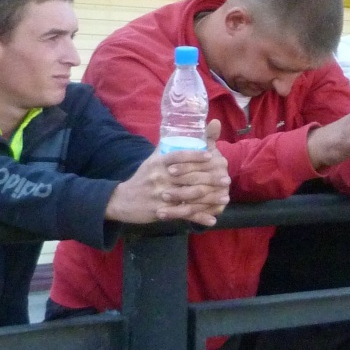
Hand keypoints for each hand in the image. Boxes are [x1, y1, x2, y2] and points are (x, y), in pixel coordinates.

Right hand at [107, 127, 229, 225]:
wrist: (123, 200)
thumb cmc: (143, 177)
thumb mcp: (152, 161)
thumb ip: (167, 148)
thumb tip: (180, 130)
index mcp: (158, 163)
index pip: (178, 156)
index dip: (195, 156)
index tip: (211, 156)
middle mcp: (159, 178)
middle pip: (188, 177)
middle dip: (210, 178)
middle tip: (226, 179)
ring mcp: (160, 195)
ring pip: (189, 196)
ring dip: (210, 198)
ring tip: (225, 197)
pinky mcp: (161, 211)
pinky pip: (183, 214)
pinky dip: (199, 218)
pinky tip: (212, 219)